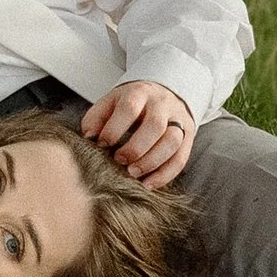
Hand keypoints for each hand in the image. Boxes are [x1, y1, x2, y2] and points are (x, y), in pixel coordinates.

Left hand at [82, 81, 196, 186]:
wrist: (162, 94)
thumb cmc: (130, 104)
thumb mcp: (111, 102)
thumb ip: (97, 117)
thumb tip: (89, 137)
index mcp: (139, 93)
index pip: (129, 108)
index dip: (115, 128)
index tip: (102, 144)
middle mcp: (162, 105)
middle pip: (155, 125)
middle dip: (136, 147)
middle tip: (119, 160)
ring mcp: (178, 120)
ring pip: (172, 141)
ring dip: (152, 162)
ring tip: (133, 174)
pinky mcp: (187, 137)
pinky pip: (181, 158)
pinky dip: (165, 174)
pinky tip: (148, 184)